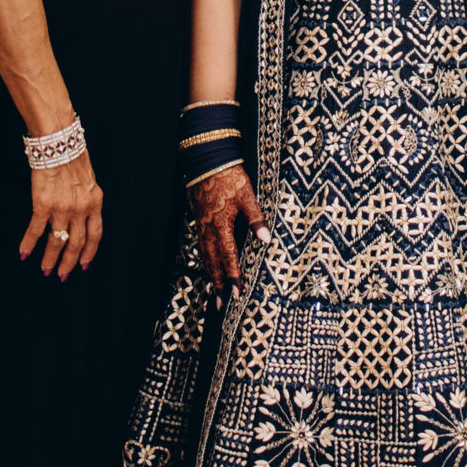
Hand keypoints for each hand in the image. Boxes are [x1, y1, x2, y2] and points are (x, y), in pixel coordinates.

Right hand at [21, 152, 102, 278]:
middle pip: (77, 243)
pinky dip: (29, 243)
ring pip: (57, 241)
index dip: (89, 252)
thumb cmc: (72, 156)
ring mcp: (62, 208)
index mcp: (95, 202)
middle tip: (62, 275)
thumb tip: (81, 216)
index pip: (95, 234)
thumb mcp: (89, 180)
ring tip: (45, 270)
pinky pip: (36, 230)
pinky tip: (24, 253)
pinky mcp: (43, 204)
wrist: (59, 142)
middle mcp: (81, 208)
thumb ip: (86, 199)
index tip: (84, 265)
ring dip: (50, 258)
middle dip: (70, 262)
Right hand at [190, 163, 264, 297]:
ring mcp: (202, 226)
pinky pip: (201, 246)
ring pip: (205, 256)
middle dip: (218, 284)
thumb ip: (256, 219)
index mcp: (222, 226)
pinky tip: (208, 264)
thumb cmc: (229, 177)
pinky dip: (205, 260)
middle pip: (213, 263)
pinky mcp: (199, 221)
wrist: (207, 161)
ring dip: (210, 275)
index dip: (232, 277)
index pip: (228, 258)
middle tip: (220, 304)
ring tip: (214, 291)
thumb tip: (266, 239)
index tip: (236, 294)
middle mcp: (209, 230)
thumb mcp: (247, 196)